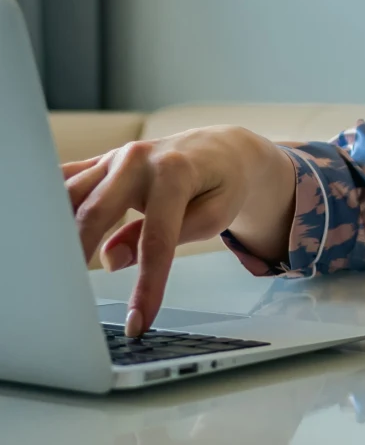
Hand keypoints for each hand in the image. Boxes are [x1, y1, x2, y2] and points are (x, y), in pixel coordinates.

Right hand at [62, 126, 295, 335]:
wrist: (222, 149)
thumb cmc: (222, 183)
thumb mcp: (215, 214)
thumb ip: (171, 237)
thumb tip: (112, 261)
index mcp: (174, 174)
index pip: (155, 241)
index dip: (146, 286)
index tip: (138, 322)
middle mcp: (138, 160)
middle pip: (95, 214)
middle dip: (76, 256)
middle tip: (67, 298)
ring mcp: (115, 158)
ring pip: (71, 196)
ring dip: (56, 231)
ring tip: (49, 270)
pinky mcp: (101, 162)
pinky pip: (67, 180)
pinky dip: (49, 203)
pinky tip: (34, 226)